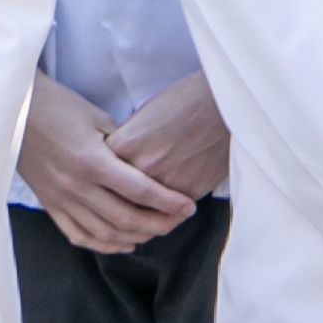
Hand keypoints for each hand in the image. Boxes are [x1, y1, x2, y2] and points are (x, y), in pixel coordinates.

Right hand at [20, 73, 195, 256]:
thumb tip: (148, 166)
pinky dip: (103, 245)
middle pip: (126, 218)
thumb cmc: (56, 105)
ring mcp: (60, 199)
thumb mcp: (95, 117)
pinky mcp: (49, 204)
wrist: (12, 110)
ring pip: (105, 233)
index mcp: (91, 160)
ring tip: (156, 231)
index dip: (168, 202)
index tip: (188, 207)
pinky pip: (78, 235)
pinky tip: (123, 243)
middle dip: (159, 224)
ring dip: (135, 237)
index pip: (139, 190)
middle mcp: (76, 185)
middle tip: (178, 221)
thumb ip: (122, 145)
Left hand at [101, 71, 230, 209]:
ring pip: (141, 214)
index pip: (99, 174)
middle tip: (118, 209)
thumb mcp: (143, 115)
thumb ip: (126, 142)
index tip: (104, 182)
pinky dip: (165, 219)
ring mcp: (164, 183)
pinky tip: (164, 217)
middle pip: (116, 200)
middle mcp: (139, 167)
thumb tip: (116, 160)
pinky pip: (168, 217)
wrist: (223, 103)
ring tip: (141, 221)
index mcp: (122, 145)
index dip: (102, 179)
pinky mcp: (187, 194)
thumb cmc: (185, 101)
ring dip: (140, 221)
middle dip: (116, 206)